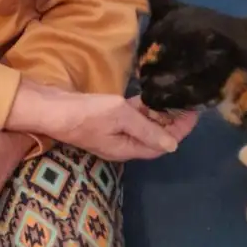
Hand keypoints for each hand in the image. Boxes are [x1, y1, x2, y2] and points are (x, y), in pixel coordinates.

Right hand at [6, 80, 198, 161]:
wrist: (53, 109)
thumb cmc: (87, 114)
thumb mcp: (121, 118)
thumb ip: (147, 130)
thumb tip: (173, 146)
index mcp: (128, 149)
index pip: (162, 145)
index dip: (180, 131)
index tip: (194, 114)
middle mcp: (123, 144)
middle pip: (154, 136)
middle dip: (172, 122)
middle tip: (187, 103)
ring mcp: (113, 133)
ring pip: (143, 126)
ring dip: (158, 114)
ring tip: (174, 98)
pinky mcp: (105, 121)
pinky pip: (129, 118)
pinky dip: (141, 109)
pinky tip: (150, 97)